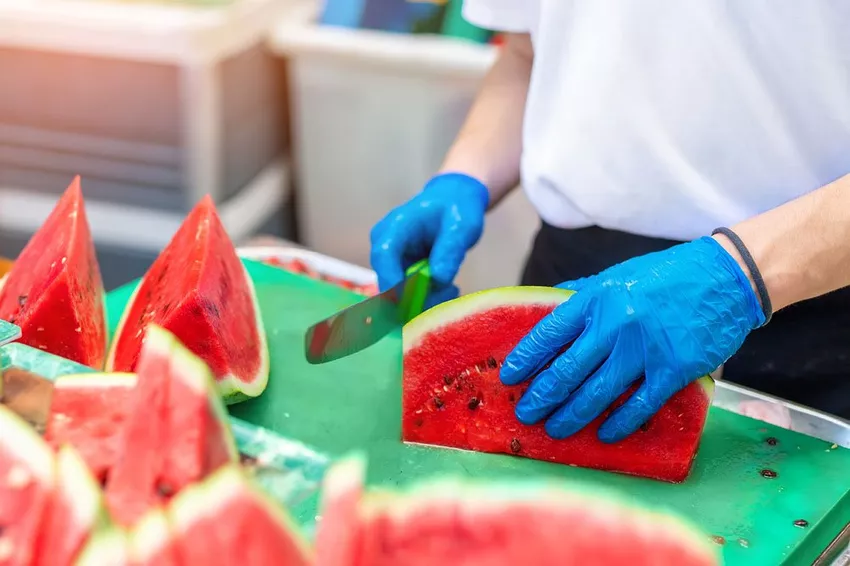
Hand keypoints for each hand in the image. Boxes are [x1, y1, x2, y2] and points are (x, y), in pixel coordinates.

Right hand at [370, 173, 488, 305]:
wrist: (454, 201)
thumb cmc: (456, 207)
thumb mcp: (461, 226)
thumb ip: (450, 250)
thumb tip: (438, 279)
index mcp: (396, 226)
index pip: (383, 256)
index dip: (393, 281)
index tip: (414, 301)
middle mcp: (385, 244)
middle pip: (389, 281)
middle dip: (418, 297)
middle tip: (450, 292)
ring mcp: (390, 261)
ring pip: (399, 294)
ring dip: (426, 299)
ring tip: (452, 288)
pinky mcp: (399, 272)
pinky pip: (408, 294)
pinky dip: (427, 297)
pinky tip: (447, 288)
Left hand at [500, 236, 764, 442]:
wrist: (726, 277)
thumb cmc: (668, 275)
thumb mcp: (616, 276)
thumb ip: (581, 295)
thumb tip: (546, 308)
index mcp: (596, 298)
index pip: (549, 332)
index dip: (525, 358)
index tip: (508, 377)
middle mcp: (614, 324)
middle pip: (567, 370)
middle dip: (541, 396)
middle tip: (525, 414)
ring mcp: (643, 350)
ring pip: (596, 392)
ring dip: (571, 415)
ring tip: (554, 430)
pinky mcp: (673, 370)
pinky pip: (639, 405)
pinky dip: (619, 423)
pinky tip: (604, 435)